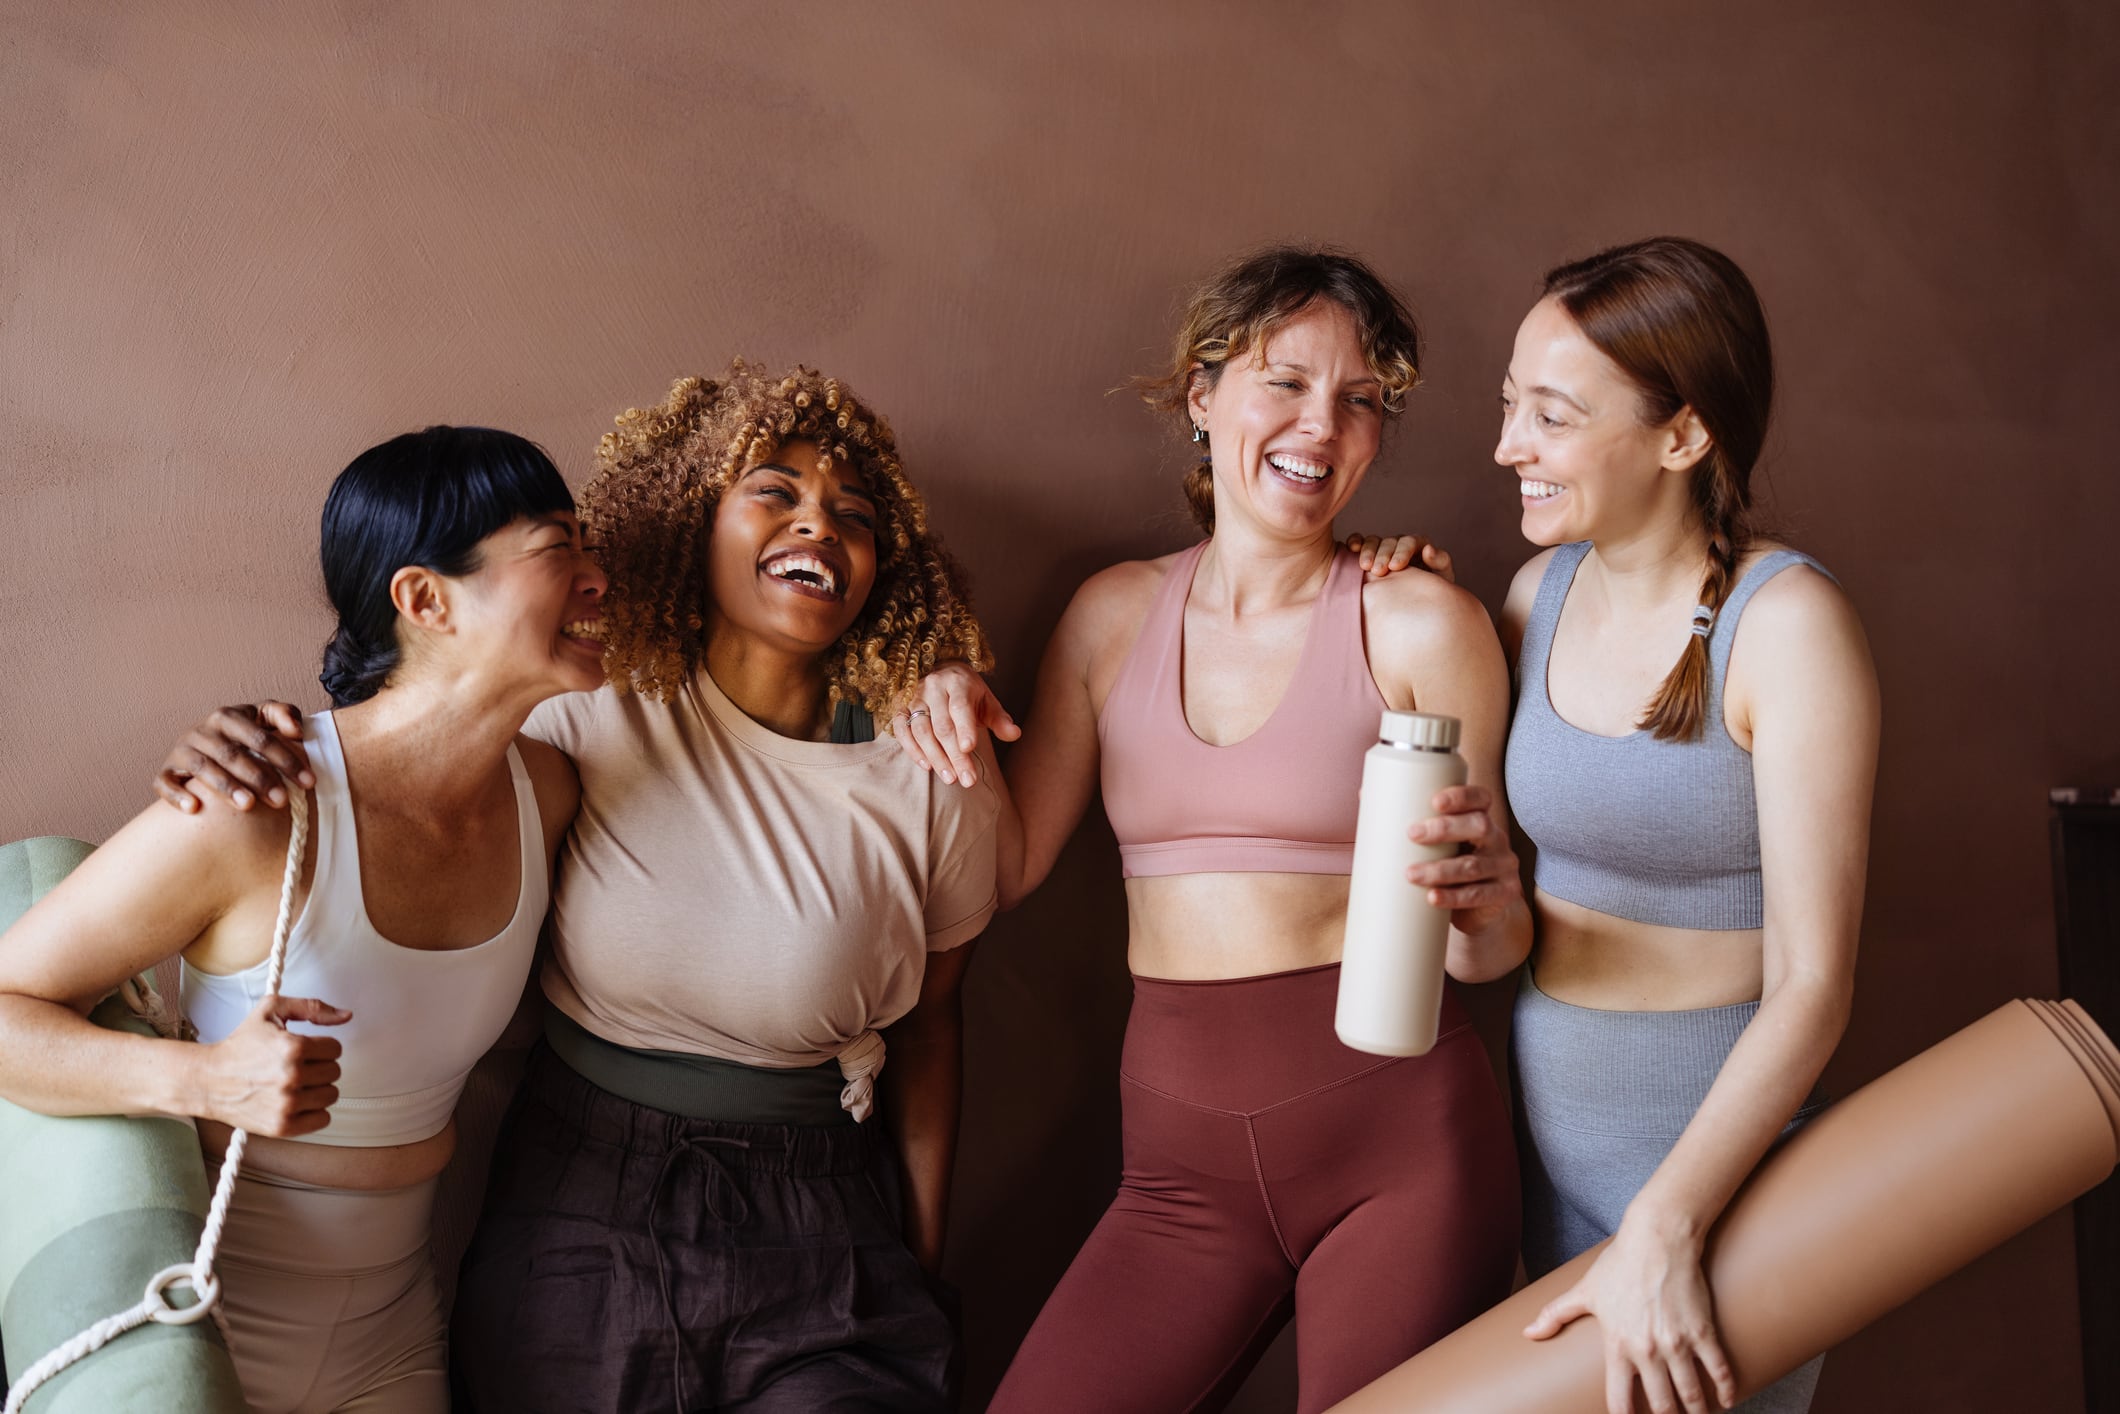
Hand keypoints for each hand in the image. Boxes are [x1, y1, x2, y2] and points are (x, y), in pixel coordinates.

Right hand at [155, 702, 310, 813]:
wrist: (204, 748)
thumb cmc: (243, 737)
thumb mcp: (263, 720)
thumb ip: (283, 715)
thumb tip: (297, 730)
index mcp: (229, 716)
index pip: (260, 737)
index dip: (286, 759)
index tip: (308, 782)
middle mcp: (202, 731)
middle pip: (232, 754)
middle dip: (259, 777)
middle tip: (281, 800)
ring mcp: (182, 750)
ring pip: (201, 767)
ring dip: (225, 786)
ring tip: (247, 805)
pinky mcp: (166, 771)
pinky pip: (164, 782)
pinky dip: (176, 795)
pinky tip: (194, 808)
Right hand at [190, 993, 347, 1136]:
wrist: (208, 1079)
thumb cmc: (240, 1045)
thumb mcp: (271, 1010)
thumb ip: (312, 1007)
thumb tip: (346, 1015)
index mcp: (293, 1047)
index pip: (336, 1049)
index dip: (321, 1047)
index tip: (305, 1050)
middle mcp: (291, 1077)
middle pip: (334, 1072)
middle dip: (318, 1067)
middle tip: (296, 1066)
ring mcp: (287, 1104)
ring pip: (331, 1095)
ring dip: (317, 1089)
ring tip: (295, 1083)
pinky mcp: (282, 1126)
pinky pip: (322, 1119)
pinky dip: (313, 1112)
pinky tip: (296, 1101)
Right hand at [889, 664, 1020, 787]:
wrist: (942, 673)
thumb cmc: (968, 694)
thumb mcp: (987, 702)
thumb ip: (1000, 720)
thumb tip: (1015, 734)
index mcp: (958, 683)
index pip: (960, 707)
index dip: (964, 728)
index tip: (969, 749)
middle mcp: (933, 687)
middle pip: (942, 726)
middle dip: (955, 755)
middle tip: (967, 780)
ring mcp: (914, 697)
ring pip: (922, 731)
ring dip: (936, 757)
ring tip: (950, 778)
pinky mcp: (900, 708)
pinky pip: (902, 731)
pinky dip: (912, 750)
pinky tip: (927, 766)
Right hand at [1346, 532, 1455, 583]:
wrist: (1415, 608)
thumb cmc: (1431, 593)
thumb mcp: (1442, 579)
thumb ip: (1440, 562)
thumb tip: (1429, 549)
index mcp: (1419, 547)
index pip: (1410, 542)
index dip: (1402, 552)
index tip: (1395, 567)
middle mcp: (1399, 545)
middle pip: (1390, 542)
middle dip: (1383, 555)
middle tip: (1378, 571)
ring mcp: (1383, 548)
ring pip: (1374, 541)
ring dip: (1368, 551)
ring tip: (1364, 567)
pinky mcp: (1369, 554)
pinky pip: (1361, 541)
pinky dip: (1356, 542)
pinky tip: (1351, 548)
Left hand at [1405, 784, 1523, 935]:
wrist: (1479, 909)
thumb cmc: (1449, 864)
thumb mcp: (1435, 843)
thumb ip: (1408, 820)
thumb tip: (1364, 793)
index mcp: (1479, 818)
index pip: (1480, 798)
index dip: (1461, 796)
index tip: (1434, 801)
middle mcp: (1496, 839)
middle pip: (1479, 825)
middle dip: (1444, 828)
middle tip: (1412, 834)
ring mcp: (1503, 867)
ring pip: (1474, 866)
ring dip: (1440, 870)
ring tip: (1411, 874)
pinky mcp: (1503, 894)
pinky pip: (1480, 895)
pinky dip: (1454, 897)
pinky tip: (1433, 898)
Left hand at [1524, 1214, 1737, 1413]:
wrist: (1657, 1240)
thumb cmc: (1619, 1264)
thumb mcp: (1584, 1291)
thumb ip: (1555, 1315)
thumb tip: (1528, 1333)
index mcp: (1618, 1346)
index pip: (1620, 1399)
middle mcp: (1648, 1350)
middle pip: (1661, 1403)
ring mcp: (1677, 1343)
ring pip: (1691, 1393)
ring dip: (1697, 1411)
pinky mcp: (1702, 1331)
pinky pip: (1719, 1369)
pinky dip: (1726, 1389)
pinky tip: (1727, 1401)